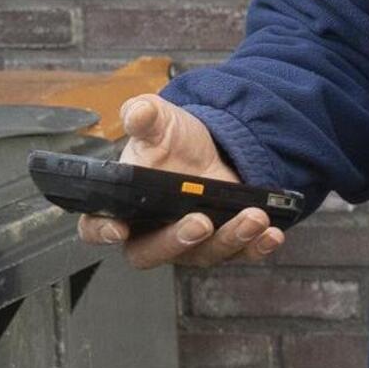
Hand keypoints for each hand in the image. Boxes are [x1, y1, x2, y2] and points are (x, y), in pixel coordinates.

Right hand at [80, 95, 292, 270]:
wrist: (213, 148)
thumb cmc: (173, 143)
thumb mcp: (159, 122)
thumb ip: (144, 117)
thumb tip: (138, 112)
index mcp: (122, 205)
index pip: (97, 227)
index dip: (102, 231)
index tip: (117, 228)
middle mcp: (151, 232)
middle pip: (153, 252)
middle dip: (177, 241)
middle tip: (199, 222)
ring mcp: (188, 244)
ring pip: (203, 255)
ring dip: (229, 239)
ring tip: (251, 217)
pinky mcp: (223, 245)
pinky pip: (239, 255)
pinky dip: (256, 247)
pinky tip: (271, 233)